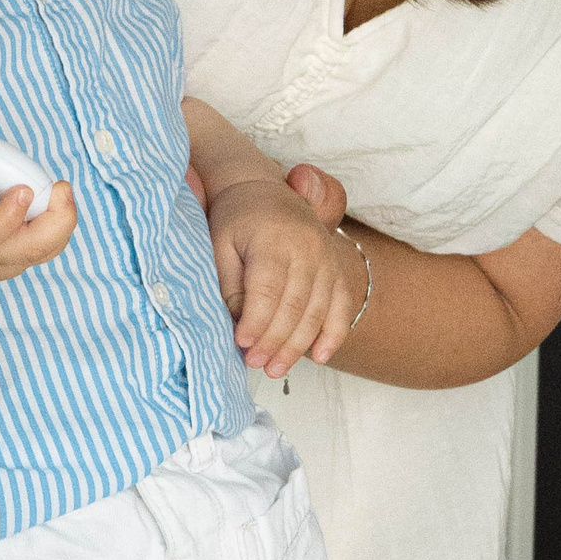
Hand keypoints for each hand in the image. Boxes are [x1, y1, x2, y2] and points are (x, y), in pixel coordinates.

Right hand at [0, 129, 75, 303]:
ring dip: (61, 219)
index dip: (10, 214)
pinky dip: (56, 222)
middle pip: (34, 249)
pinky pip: (48, 246)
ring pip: (48, 249)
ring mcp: (4, 264)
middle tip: (62, 187)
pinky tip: (47, 198)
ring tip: (59, 190)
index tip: (22, 189)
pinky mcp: (16, 262)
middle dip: (58, 220)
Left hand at [208, 161, 360, 377]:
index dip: (256, 321)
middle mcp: (308, 248)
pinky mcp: (337, 267)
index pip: (267, 289)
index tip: (241, 343)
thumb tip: (240, 324)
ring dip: (298, 346)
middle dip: (275, 341)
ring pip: (317, 311)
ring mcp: (327, 258)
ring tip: (276, 369)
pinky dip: (333, 334)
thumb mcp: (219, 244)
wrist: (262, 190)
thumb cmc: (235, 219)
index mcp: (274, 239)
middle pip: (295, 306)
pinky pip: (341, 306)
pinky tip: (319, 357)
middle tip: (256, 364)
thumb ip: (230, 283)